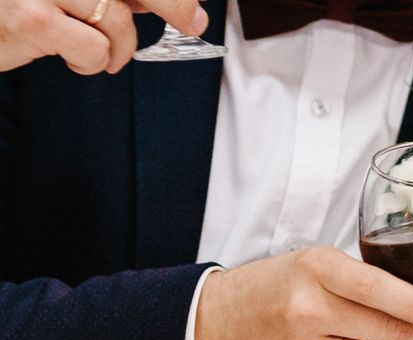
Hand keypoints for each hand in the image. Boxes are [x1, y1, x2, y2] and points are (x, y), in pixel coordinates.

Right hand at [0, 0, 207, 73]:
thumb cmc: (17, 8)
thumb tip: (174, 1)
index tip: (194, 9)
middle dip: (174, 4)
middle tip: (195, 22)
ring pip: (116, 17)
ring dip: (117, 45)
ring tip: (98, 53)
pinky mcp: (33, 18)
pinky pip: (93, 47)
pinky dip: (91, 62)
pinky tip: (71, 59)